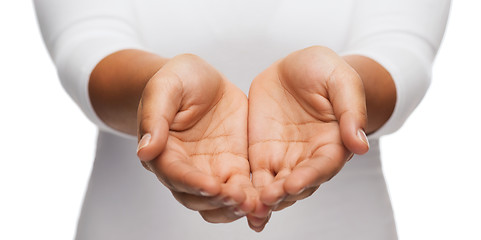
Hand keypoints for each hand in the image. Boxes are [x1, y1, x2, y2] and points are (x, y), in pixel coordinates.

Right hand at [136, 54, 255, 222]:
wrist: (201, 79)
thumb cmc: (177, 79)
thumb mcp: (164, 88)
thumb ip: (154, 117)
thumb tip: (145, 150)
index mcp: (164, 151)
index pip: (175, 174)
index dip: (193, 183)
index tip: (212, 187)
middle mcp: (187, 167)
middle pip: (196, 197)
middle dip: (217, 201)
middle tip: (237, 198)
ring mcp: (211, 169)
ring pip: (219, 202)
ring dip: (234, 207)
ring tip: (254, 205)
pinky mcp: (234, 166)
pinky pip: (243, 188)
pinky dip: (253, 199)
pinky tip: (266, 203)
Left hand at [247, 46, 369, 230]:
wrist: (294, 68)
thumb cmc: (323, 71)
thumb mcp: (340, 80)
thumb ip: (351, 109)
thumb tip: (360, 145)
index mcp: (333, 143)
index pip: (323, 166)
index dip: (309, 176)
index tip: (293, 183)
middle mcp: (309, 158)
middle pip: (298, 184)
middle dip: (283, 194)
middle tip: (267, 200)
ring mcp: (284, 158)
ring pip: (275, 187)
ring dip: (264, 201)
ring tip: (250, 209)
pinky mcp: (262, 155)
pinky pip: (255, 177)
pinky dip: (247, 193)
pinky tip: (236, 205)